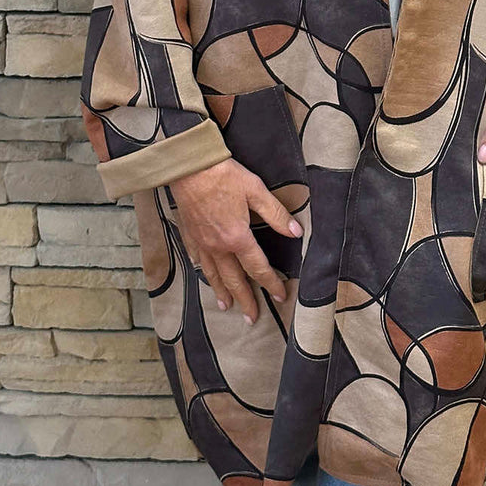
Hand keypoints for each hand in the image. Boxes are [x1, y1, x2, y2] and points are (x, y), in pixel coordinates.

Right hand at [166, 157, 303, 323]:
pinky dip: (203, 272)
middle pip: (234, 279)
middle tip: (251, 318)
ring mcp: (201, 242)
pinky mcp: (190, 234)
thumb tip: (295, 232)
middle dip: (245, 300)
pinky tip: (205, 276)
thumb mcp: (255, 190)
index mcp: (237, 237)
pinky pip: (197, 260)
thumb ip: (275, 214)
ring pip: (213, 274)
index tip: (280, 295)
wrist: (189, 167)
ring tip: (226, 307)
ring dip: (222, 292)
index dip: (271, 283)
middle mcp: (218, 246)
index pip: (258, 267)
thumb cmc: (224, 175)